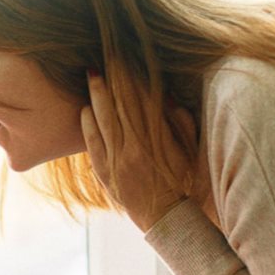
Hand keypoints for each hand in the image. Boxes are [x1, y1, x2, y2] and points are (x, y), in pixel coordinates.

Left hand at [81, 70, 196, 231]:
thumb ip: (181, 123)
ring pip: (104, 120)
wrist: (166, 219)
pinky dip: (88, 124)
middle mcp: (135, 148)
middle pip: (120, 104)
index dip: (133, 77)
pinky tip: (85, 107)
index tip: (127, 59)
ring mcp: (117, 160)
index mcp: (157, 141)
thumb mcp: (188, 152)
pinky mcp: (105, 172)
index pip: (142, 100)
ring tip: (91, 73)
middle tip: (104, 55)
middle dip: (112, 78)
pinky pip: (92, 143)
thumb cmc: (182, 183)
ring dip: (97, 94)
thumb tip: (166, 96)